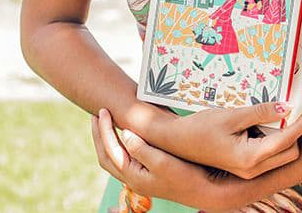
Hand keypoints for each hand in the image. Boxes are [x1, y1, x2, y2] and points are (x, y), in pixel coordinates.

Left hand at [91, 108, 250, 211]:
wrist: (205, 191)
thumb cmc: (187, 176)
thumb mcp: (163, 162)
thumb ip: (141, 149)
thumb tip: (124, 134)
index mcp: (133, 176)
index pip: (110, 150)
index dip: (104, 129)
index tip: (102, 111)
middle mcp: (133, 179)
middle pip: (105, 155)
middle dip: (99, 134)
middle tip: (96, 114)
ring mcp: (140, 177)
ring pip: (114, 158)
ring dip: (107, 139)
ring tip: (106, 121)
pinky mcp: (149, 173)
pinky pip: (126, 156)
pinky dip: (120, 143)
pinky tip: (127, 132)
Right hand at [169, 101, 301, 178]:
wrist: (176, 141)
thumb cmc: (200, 128)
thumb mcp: (232, 115)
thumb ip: (261, 112)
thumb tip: (286, 107)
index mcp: (250, 158)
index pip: (287, 140)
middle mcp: (252, 169)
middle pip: (289, 152)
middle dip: (295, 131)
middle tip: (291, 109)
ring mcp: (249, 170)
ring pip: (280, 154)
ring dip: (283, 135)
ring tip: (272, 114)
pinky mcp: (245, 166)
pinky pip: (268, 154)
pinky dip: (272, 139)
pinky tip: (261, 123)